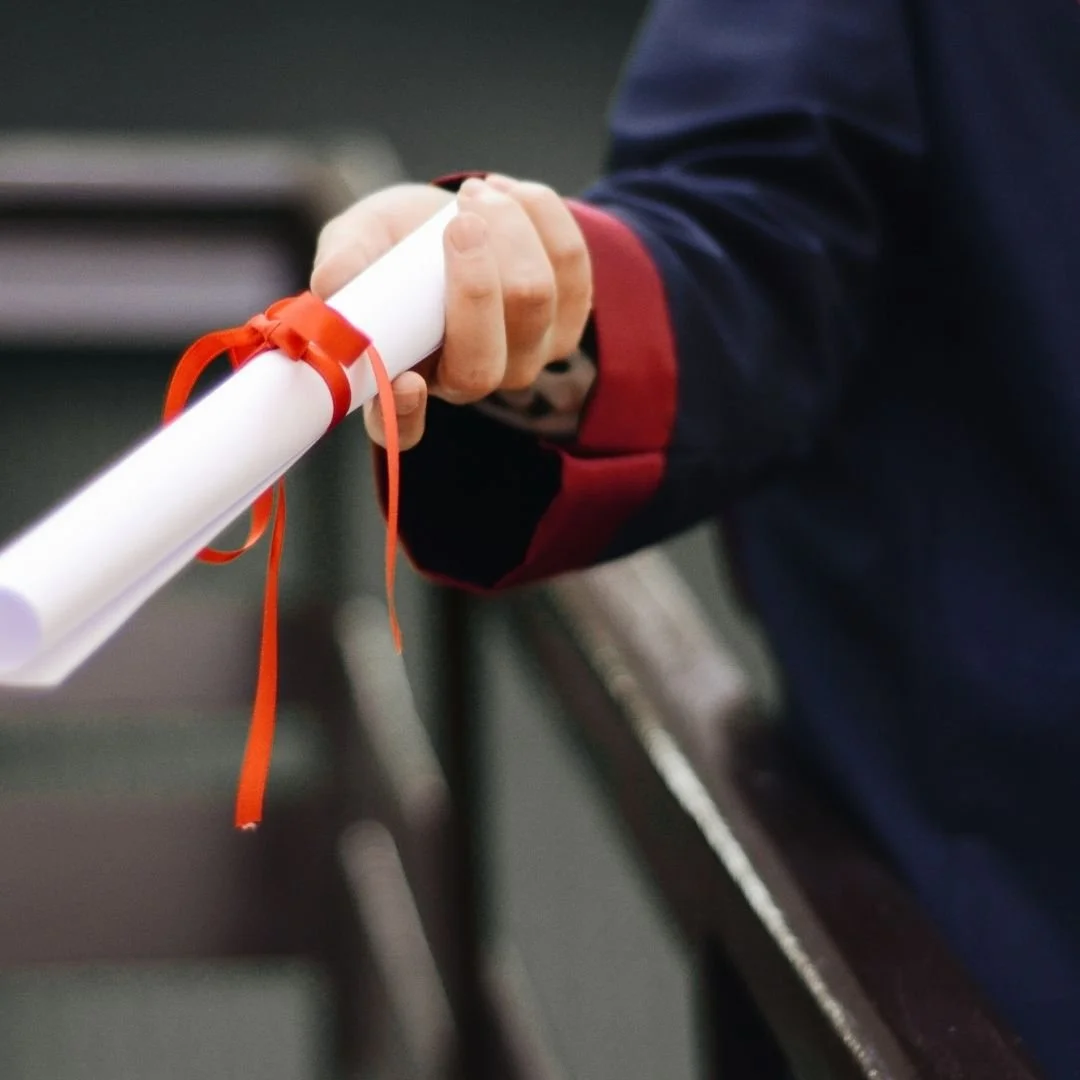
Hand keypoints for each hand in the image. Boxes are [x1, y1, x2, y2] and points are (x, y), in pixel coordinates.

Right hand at [310, 175, 592, 449]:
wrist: (452, 216)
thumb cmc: (395, 242)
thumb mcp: (358, 240)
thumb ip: (344, 262)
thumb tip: (332, 285)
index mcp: (406, 378)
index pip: (402, 428)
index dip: (405, 415)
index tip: (406, 382)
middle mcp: (469, 381)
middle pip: (483, 361)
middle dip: (475, 282)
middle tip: (458, 221)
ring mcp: (526, 356)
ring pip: (534, 300)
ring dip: (508, 230)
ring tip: (474, 194)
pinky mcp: (568, 318)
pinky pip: (572, 265)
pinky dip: (541, 215)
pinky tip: (508, 193)